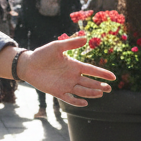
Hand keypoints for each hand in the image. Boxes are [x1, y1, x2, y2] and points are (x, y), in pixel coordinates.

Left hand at [0, 35, 114, 106]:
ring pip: (83, 91)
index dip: (102, 74)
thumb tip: (86, 38)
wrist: (28, 64)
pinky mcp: (58, 92)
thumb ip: (71, 43)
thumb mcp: (57, 46)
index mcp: (74, 65)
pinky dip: (77, 102)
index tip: (113, 77)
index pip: (92, 70)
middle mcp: (73, 76)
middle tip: (108, 88)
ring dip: (91, 93)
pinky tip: (84, 103)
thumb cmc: (42, 54)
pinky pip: (70, 99)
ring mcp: (66, 85)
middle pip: (90, 83)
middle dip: (100, 86)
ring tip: (100, 93)